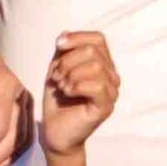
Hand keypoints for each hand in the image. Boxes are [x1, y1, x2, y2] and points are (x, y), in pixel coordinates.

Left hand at [39, 31, 118, 156]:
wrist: (54, 132)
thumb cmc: (58, 100)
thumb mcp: (57, 68)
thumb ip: (63, 51)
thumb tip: (65, 33)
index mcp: (103, 65)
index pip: (98, 39)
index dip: (77, 38)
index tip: (58, 46)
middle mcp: (112, 77)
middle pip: (93, 51)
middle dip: (68, 60)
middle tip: (57, 77)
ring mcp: (112, 92)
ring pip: (96, 66)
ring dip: (71, 74)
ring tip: (62, 85)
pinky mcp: (106, 107)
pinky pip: (96, 85)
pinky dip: (76, 85)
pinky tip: (67, 92)